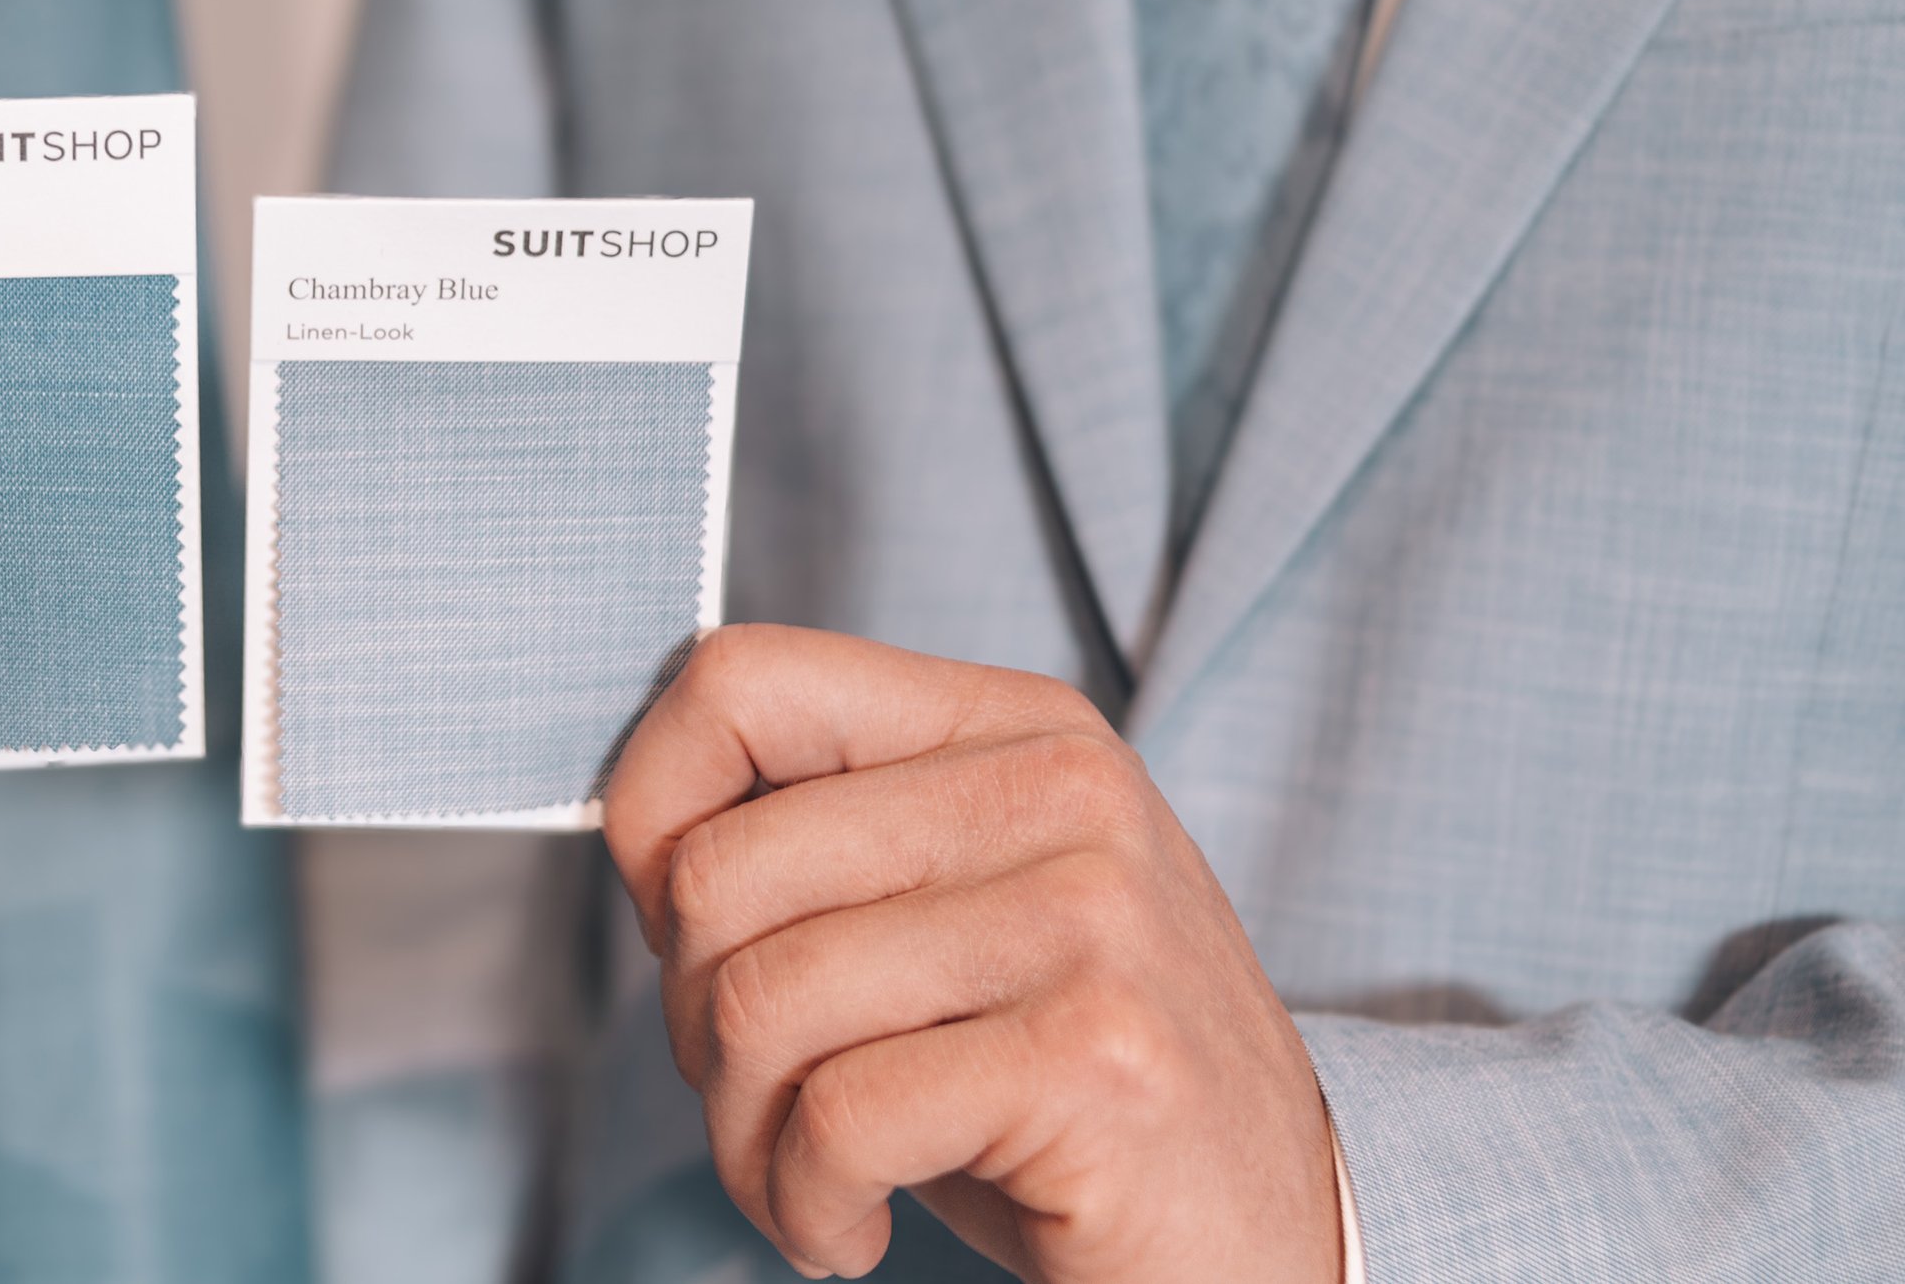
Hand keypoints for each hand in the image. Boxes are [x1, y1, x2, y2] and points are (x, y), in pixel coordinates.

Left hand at [604, 626, 1336, 1282]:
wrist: (1275, 1239)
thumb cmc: (1060, 1094)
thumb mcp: (946, 924)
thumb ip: (817, 845)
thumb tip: (632, 827)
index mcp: (1009, 728)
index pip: (740, 680)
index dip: (649, 813)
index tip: (675, 936)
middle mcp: (1059, 792)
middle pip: (722, 871)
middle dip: (693, 1026)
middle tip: (758, 1106)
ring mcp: (1091, 917)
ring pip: (762, 1002)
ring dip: (742, 1138)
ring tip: (803, 1184)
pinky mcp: (1098, 1055)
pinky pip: (839, 1117)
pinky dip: (806, 1203)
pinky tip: (853, 1229)